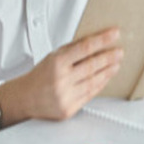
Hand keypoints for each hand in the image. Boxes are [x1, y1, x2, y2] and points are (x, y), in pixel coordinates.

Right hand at [4, 28, 123, 121]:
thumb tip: (96, 39)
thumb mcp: (53, 56)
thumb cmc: (40, 75)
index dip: (102, 40)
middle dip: (109, 57)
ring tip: (116, 63)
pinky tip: (106, 77)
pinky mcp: (68, 109)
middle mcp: (61, 80)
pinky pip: (90, 95)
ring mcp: (65, 96)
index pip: (85, 48)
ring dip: (108, 71)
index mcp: (56, 63)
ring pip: (94, 82)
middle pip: (92, 66)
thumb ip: (73, 49)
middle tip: (119, 52)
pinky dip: (100, 85)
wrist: (24, 98)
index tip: (114, 34)